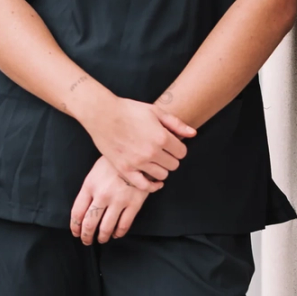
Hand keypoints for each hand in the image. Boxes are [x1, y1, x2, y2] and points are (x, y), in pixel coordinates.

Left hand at [71, 157, 160, 243]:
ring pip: (106, 227)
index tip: (76, 232)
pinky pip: (124, 225)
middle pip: (90, 223)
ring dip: (102, 237)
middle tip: (87, 240)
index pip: (77, 212)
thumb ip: (89, 190)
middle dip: (86, 236)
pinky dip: (118, 233)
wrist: (137, 154)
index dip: (75, 226)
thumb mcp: (95, 172)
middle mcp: (102, 195)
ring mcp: (119, 200)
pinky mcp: (134, 203)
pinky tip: (116, 234)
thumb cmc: (113, 163)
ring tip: (102, 239)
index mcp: (90, 186)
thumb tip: (83, 212)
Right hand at [81, 93, 195, 190]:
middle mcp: (152, 152)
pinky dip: (152, 186)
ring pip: (162, 175)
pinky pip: (144, 186)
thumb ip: (176, 124)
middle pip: (174, 165)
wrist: (103, 114)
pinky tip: (154, 181)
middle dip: (171, 158)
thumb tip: (193, 134)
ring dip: (161, 169)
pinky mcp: (125, 169)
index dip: (178, 148)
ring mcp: (138, 162)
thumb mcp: (156, 111)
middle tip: (162, 152)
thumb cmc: (129, 110)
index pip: (182, 152)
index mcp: (161, 137)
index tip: (171, 145)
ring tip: (154, 161)